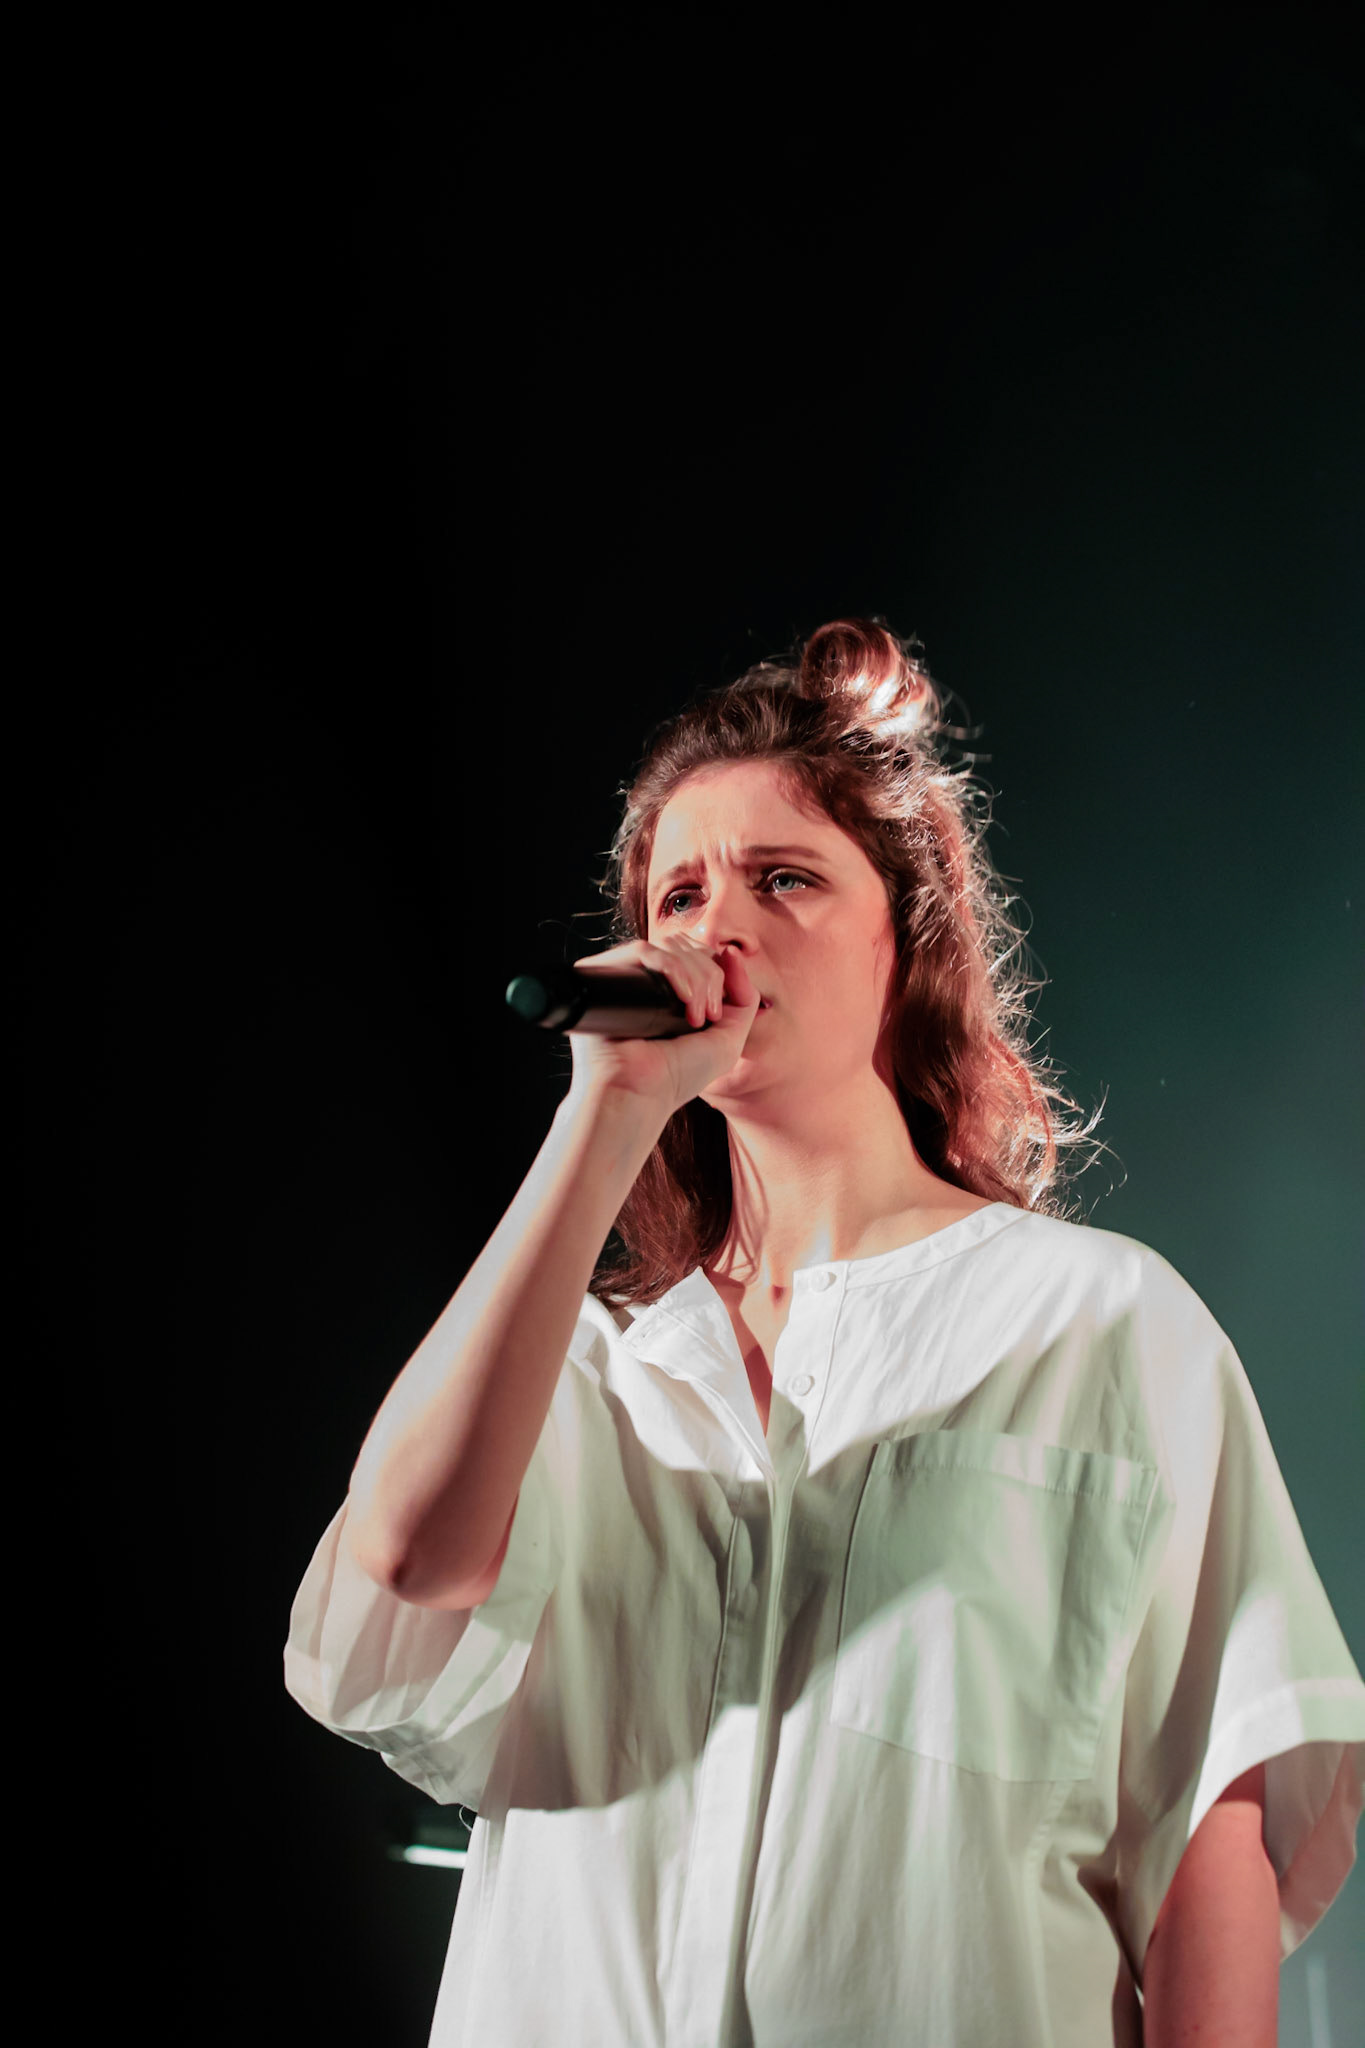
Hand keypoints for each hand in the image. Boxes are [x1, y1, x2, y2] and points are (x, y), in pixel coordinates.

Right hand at [564, 936, 761, 1122]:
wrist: (640, 1093)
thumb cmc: (679, 1075)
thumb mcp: (728, 1039)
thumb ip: (743, 996)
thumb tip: (731, 952)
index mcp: (675, 991)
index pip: (700, 954)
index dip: (717, 972)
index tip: (717, 1012)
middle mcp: (651, 981)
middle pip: (689, 947)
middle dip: (709, 977)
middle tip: (706, 1017)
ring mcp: (629, 977)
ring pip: (670, 946)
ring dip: (695, 977)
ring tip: (694, 1017)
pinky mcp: (606, 975)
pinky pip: (643, 951)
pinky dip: (672, 968)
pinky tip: (681, 999)